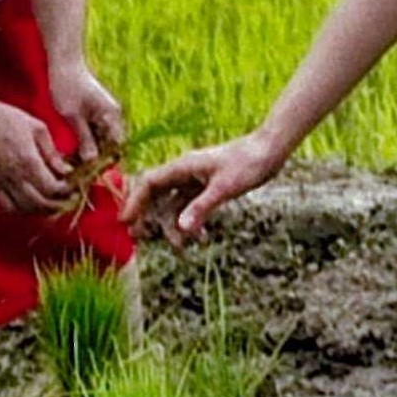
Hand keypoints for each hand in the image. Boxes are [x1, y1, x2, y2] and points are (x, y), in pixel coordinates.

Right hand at [0, 88, 78, 220]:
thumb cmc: (9, 119)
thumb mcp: (39, 130)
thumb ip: (53, 153)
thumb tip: (67, 171)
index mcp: (28, 160)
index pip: (52, 188)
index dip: (67, 191)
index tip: (75, 186)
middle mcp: (14, 175)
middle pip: (40, 203)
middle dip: (59, 204)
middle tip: (70, 198)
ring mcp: (2, 181)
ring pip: (24, 208)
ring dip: (42, 210)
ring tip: (54, 204)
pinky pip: (7, 206)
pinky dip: (22, 210)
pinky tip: (33, 204)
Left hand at [47, 57, 129, 178]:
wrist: (64, 64)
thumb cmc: (68, 87)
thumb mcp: (72, 115)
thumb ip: (84, 139)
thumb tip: (92, 161)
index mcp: (112, 116)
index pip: (117, 147)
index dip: (106, 162)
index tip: (88, 172)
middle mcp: (114, 116)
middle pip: (111, 145)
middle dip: (97, 159)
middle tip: (77, 170)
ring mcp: (106, 115)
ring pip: (103, 141)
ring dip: (91, 152)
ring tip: (72, 162)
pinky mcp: (97, 113)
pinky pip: (97, 134)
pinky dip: (87, 143)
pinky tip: (73, 150)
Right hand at [131, 133, 284, 244]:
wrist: (271, 150)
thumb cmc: (249, 163)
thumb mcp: (225, 188)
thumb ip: (202, 207)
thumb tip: (181, 229)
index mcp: (182, 167)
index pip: (149, 183)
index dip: (135, 202)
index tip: (126, 221)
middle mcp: (185, 172)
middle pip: (157, 195)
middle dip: (150, 218)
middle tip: (141, 239)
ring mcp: (196, 179)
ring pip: (175, 203)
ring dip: (175, 224)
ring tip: (182, 246)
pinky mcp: (208, 185)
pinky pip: (192, 205)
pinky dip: (194, 220)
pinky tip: (202, 237)